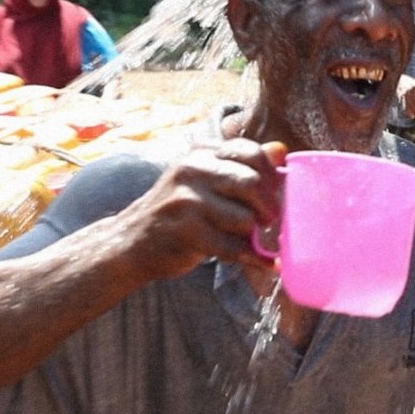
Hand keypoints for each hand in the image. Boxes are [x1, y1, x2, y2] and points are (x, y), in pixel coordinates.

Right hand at [115, 139, 285, 283]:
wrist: (133, 240)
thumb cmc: (181, 210)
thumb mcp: (206, 179)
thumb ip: (242, 165)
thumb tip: (281, 150)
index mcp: (202, 152)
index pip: (252, 152)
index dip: (272, 176)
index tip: (276, 193)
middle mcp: (192, 169)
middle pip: (252, 184)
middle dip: (270, 207)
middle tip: (271, 221)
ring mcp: (186, 200)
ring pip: (245, 218)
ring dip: (254, 235)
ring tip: (252, 239)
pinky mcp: (185, 231)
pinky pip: (232, 247)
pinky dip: (252, 258)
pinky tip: (263, 263)